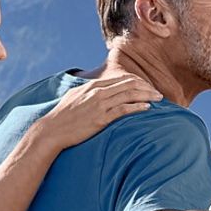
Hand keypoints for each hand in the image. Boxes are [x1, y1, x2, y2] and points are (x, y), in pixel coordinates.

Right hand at [37, 73, 160, 148]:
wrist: (51, 131)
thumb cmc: (62, 117)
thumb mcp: (75, 97)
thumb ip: (87, 92)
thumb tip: (96, 89)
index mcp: (93, 86)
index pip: (121, 79)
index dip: (138, 82)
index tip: (148, 87)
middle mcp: (97, 92)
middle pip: (129, 84)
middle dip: (147, 87)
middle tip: (158, 93)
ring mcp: (99, 104)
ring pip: (129, 94)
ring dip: (147, 95)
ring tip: (158, 99)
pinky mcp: (100, 118)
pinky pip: (124, 109)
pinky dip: (138, 107)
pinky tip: (147, 108)